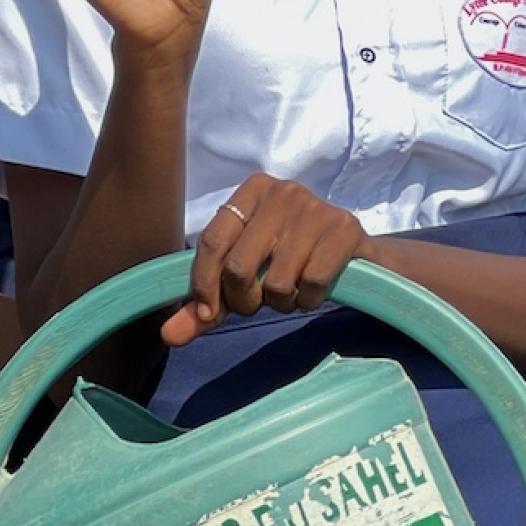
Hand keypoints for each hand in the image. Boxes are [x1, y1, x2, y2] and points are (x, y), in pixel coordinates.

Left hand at [161, 175, 366, 347]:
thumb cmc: (290, 259)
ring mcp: (315, 208)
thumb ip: (206, 303)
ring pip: (276, 282)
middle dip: (246, 299)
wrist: (356, 253)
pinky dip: (308, 300)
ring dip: (282, 303)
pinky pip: (311, 284)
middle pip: (239, 266)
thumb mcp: (246, 275)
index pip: (211, 240)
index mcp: (251, 191)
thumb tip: (169, 334)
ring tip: (292, 291)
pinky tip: (314, 290)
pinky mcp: (344, 228)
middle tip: (260, 301)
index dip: (204, 284)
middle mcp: (282, 192)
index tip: (209, 313)